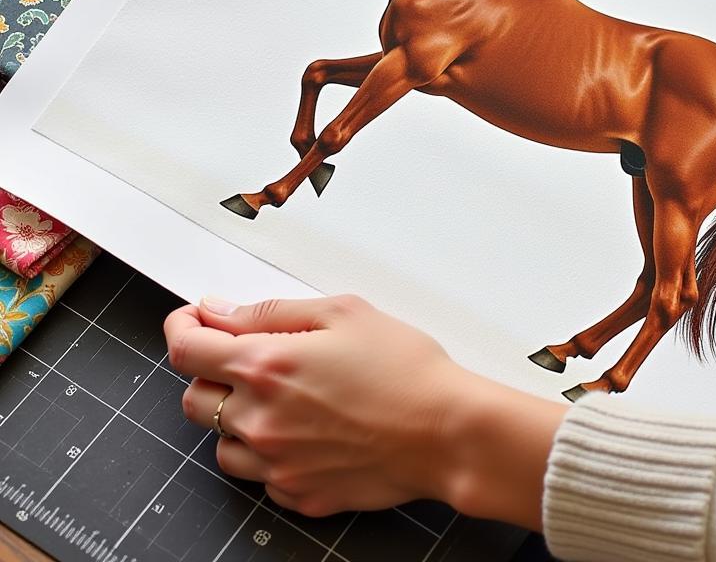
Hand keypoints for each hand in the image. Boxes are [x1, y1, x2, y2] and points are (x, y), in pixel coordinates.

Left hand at [164, 295, 566, 525]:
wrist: (445, 431)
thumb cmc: (406, 370)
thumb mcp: (343, 311)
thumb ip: (273, 311)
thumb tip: (222, 311)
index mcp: (267, 366)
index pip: (186, 348)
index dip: (182, 326)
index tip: (193, 320)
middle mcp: (261, 420)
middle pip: (194, 398)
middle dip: (210, 371)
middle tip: (249, 356)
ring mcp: (276, 464)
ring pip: (222, 442)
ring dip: (237, 416)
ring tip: (284, 397)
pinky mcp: (298, 493)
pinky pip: (259, 474)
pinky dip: (269, 451)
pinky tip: (305, 430)